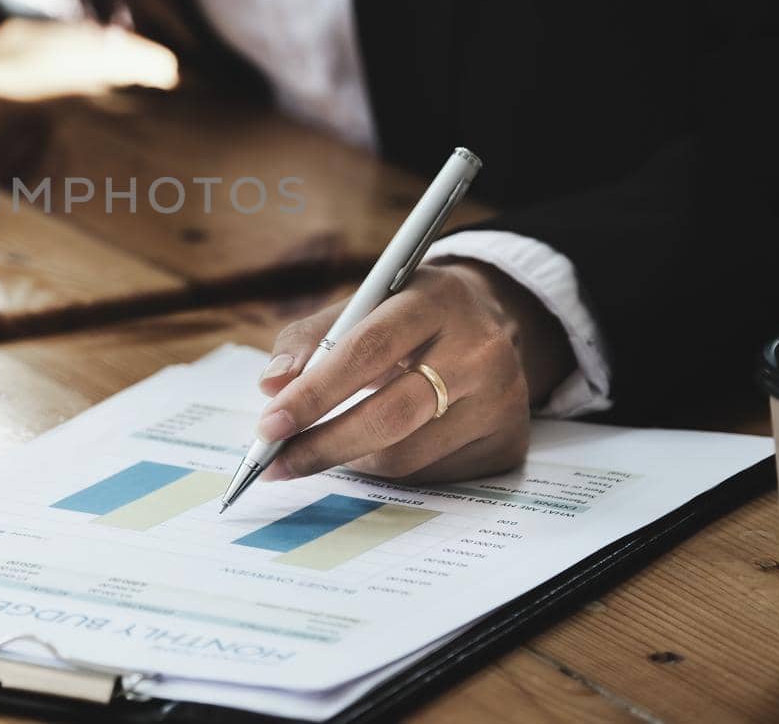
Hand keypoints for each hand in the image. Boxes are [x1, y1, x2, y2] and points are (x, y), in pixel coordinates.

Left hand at [255, 261, 572, 483]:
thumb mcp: (362, 304)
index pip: (368, 349)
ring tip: (327, 446)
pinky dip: (391, 470)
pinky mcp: (509, 444)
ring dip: (352, 460)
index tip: (269, 426)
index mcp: (436, 300)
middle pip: (389, 415)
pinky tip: (382, 446)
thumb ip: (308, 339)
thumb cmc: (408, 316)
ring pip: (405, 457)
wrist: (495, 321)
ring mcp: (502, 401)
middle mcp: (479, 350)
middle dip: (322, 446)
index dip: (314, 393)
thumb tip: (271, 387)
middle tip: (276, 464)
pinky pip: (430, 477)